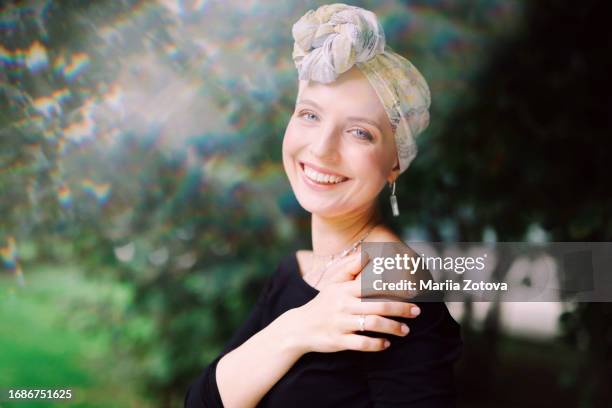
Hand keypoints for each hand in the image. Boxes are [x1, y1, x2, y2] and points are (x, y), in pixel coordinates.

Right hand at [289, 252, 420, 353]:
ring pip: (373, 325)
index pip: (373, 285)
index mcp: (344, 289)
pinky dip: (377, 344)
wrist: (300, 327)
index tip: (412, 290)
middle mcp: (343, 305)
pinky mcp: (338, 341)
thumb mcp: (333, 283)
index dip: (394, 287)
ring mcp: (340, 323)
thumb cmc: (323, 303)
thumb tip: (368, 252)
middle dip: (401, 309)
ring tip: (406, 330)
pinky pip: (362, 343)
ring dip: (393, 328)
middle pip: (378, 305)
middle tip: (417, 311)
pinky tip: (386, 344)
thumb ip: (351, 267)